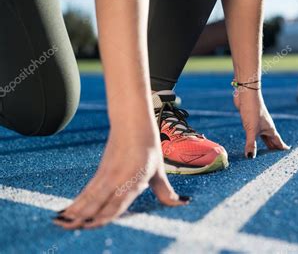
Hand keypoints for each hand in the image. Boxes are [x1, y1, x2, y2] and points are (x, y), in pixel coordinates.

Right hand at [53, 129, 187, 229]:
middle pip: (99, 202)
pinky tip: (67, 210)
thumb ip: (165, 191)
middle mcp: (118, 179)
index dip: (105, 216)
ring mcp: (107, 175)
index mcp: (134, 180)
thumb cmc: (147, 146)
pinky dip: (77, 201)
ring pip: (90, 196)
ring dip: (76, 210)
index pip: (117, 203)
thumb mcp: (159, 170)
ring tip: (62, 222)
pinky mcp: (100, 172)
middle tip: (71, 228)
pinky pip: (87, 190)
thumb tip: (181, 204)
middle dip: (86, 217)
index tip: (92, 226)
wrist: (132, 123)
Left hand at [233, 89, 289, 157]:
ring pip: (264, 136)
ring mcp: (259, 123)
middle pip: (272, 140)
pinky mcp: (251, 120)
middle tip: (277, 158)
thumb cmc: (252, 110)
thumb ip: (251, 144)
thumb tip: (250, 158)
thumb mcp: (251, 129)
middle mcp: (266, 127)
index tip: (288, 154)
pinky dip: (256, 138)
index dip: (282, 149)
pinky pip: (255, 132)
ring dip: (265, 144)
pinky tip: (253, 138)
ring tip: (266, 151)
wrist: (246, 94)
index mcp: (270, 130)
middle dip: (274, 149)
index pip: (278, 142)